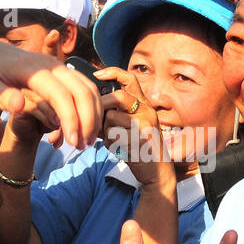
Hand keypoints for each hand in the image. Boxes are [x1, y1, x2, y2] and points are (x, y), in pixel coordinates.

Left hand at [0, 39, 102, 148]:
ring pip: (88, 88)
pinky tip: (85, 128)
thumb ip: (3, 98)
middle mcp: (50, 65)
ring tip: (87, 141)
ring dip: (92, 115)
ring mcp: (58, 66)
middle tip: (82, 146)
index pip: (61, 95)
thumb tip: (21, 104)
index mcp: (33, 70)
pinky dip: (90, 107)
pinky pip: (84, 87)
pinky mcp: (61, 71)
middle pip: (82, 90)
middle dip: (87, 120)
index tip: (72, 143)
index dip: (70, 119)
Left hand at [97, 67, 167, 187]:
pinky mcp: (141, 136)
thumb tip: (88, 107)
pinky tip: (120, 150)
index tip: (97, 74)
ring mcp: (146, 122)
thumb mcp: (126, 127)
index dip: (113, 72)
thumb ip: (111, 115)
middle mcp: (147, 110)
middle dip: (101, 109)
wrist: (156, 171)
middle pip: (116, 97)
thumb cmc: (137, 149)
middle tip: (99, 123)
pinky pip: (113, 135)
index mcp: (143, 105)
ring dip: (106, 132)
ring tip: (116, 141)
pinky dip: (111, 144)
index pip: (130, 79)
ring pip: (111, 117)